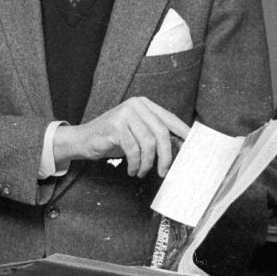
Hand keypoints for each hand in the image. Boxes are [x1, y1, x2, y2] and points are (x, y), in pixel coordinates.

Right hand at [52, 97, 188, 177]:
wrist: (84, 139)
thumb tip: (179, 149)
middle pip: (161, 132)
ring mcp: (125, 114)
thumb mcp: (136, 133)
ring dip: (147, 163)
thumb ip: (154, 135)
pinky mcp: (115, 126)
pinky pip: (133, 150)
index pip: (169, 119)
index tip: (193, 147)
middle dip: (166, 156)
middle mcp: (135, 105)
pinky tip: (132, 170)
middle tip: (164, 171)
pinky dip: (135, 164)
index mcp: (144, 104)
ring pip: (149, 143)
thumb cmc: (113, 138)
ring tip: (142, 171)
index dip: (183, 133)